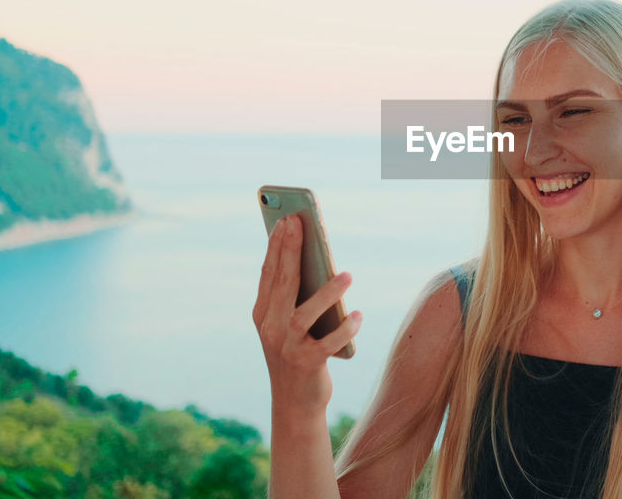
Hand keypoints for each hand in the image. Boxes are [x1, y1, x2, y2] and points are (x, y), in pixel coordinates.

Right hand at [253, 213, 362, 416]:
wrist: (295, 403)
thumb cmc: (298, 352)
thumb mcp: (290, 323)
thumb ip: (295, 295)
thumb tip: (316, 257)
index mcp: (263, 314)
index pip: (269, 274)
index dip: (276, 246)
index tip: (285, 219)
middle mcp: (270, 328)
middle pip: (282, 285)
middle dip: (290, 252)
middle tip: (300, 223)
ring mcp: (287, 347)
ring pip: (304, 314)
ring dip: (326, 293)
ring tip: (347, 275)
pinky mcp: (307, 364)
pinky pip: (328, 343)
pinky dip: (344, 329)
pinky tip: (358, 316)